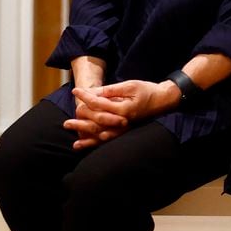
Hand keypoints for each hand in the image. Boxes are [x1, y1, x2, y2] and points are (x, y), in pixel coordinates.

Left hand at [64, 80, 178, 150]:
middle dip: (80, 121)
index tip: (75, 91)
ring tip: (71, 135)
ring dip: (85, 135)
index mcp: (123, 110)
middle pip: (96, 123)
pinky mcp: (124, 132)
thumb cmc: (147, 90)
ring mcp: (124, 129)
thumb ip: (112, 90)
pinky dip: (93, 143)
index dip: (86, 96)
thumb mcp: (130, 85)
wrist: (163, 101)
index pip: (99, 103)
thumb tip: (95, 93)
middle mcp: (122, 122)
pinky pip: (107, 140)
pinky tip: (81, 145)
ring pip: (100, 135)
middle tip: (66, 121)